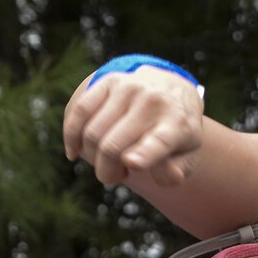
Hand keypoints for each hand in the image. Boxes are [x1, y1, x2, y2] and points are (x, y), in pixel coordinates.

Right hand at [61, 64, 203, 187]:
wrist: (171, 88)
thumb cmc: (174, 131)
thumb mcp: (186, 155)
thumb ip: (175, 172)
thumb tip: (163, 174)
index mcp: (177, 124)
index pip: (160, 140)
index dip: (144, 153)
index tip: (132, 163)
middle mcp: (153, 101)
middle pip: (112, 146)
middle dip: (106, 172)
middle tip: (116, 176)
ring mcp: (128, 88)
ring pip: (92, 133)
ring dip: (92, 158)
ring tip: (107, 160)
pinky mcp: (108, 81)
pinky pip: (79, 111)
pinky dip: (71, 136)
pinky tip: (75, 152)